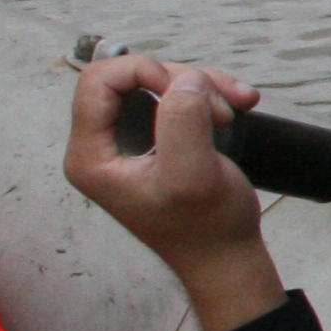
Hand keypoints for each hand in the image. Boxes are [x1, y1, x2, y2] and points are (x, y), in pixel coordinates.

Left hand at [65, 54, 285, 330]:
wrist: (226, 258)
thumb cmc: (207, 228)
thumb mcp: (193, 174)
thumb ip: (183, 120)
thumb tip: (186, 79)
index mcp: (91, 157)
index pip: (99, 82)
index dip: (143, 72)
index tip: (186, 94)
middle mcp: (103, 145)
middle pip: (130, 77)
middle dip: (180, 81)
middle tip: (221, 109)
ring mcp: (130, 139)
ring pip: (159, 83)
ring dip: (203, 87)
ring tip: (234, 112)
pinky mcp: (157, 138)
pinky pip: (177, 96)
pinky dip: (209, 96)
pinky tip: (239, 108)